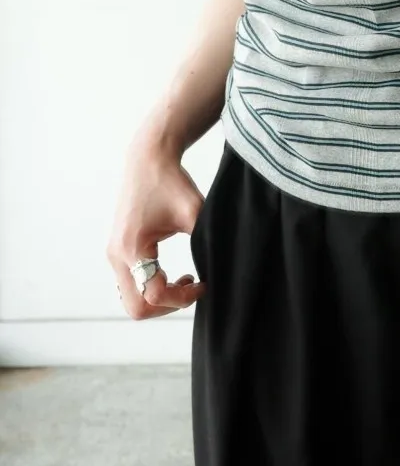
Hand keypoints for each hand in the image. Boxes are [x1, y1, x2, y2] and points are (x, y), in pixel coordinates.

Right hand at [106, 135, 207, 319]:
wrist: (149, 158)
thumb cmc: (171, 181)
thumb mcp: (195, 212)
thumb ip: (205, 242)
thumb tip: (219, 270)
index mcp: (132, 248)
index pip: (154, 295)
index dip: (183, 298)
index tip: (204, 283)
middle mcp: (117, 255)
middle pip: (136, 308)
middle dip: (168, 306)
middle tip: (192, 289)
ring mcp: (114, 254)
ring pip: (132, 300)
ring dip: (159, 299)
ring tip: (185, 281)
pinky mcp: (118, 249)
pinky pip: (132, 284)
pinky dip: (151, 287)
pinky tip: (173, 274)